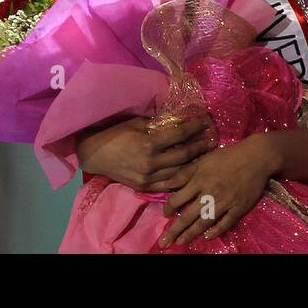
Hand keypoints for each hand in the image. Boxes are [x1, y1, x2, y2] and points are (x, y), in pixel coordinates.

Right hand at [78, 115, 214, 191]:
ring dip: (194, 164)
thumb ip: (158, 124)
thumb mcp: (137, 123)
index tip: (205, 122)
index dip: (195, 128)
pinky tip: (189, 172)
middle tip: (213, 140)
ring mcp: (148, 178)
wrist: (95, 154)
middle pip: (184, 155)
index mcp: (149, 144)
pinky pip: (168, 184)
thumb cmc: (115, 133)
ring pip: (179, 172)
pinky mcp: (144, 187)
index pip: (180, 135)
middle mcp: (151, 163)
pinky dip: (180, 178)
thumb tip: (180, 119)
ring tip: (205, 156)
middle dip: (200, 147)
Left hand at [158, 134, 276, 246]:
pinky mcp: (239, 208)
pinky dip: (216, 231)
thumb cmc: (228, 156)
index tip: (165, 215)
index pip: (178, 199)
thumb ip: (185, 173)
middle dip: (174, 230)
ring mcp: (225, 202)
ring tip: (181, 242)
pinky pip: (225, 223)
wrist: (257, 156)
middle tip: (164, 243)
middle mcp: (210, 193)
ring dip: (191, 234)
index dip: (168, 209)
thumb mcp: (204, 160)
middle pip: (188, 216)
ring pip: (204, 222)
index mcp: (199, 180)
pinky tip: (207, 237)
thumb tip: (167, 185)